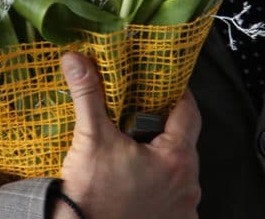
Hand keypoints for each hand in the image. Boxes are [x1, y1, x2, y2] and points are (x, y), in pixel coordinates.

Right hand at [55, 52, 200, 218]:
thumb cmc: (91, 196)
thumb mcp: (91, 137)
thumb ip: (88, 94)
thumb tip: (76, 60)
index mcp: (176, 158)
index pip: (189, 111)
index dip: (177, 93)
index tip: (165, 83)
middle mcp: (188, 186)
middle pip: (184, 142)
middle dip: (165, 128)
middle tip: (142, 116)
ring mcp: (184, 210)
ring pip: (180, 171)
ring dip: (163, 159)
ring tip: (137, 149)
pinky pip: (175, 197)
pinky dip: (162, 186)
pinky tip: (140, 180)